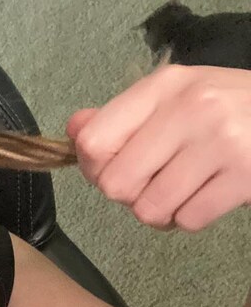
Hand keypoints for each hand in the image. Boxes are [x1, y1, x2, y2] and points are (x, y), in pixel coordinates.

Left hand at [66, 64, 250, 231]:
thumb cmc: (230, 112)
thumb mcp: (177, 99)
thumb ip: (122, 117)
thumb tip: (73, 130)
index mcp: (165, 86)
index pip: (93, 142)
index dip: (96, 169)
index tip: (116, 168)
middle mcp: (191, 108)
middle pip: (115, 184)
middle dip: (130, 196)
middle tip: (155, 183)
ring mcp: (220, 142)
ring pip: (149, 209)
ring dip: (161, 212)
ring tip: (183, 191)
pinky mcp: (244, 176)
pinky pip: (187, 220)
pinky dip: (191, 218)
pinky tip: (208, 196)